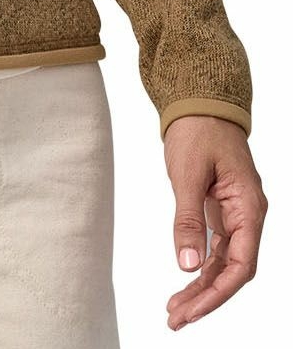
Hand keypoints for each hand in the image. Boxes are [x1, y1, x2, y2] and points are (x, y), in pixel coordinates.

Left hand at [163, 114, 267, 330]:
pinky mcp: (221, 213)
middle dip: (205, 298)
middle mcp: (248, 217)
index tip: (193, 310)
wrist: (200, 104)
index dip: (218, 293)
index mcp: (249, 208)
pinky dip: (199, 268)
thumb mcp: (188, 174)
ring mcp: (236, 216)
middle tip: (175, 319)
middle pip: (232, 271)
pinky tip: (184, 286)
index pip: (242, 265)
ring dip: (200, 288)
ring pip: (223, 264)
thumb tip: (186, 265)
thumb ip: (188, 219)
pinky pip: (215, 249)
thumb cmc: (198, 132)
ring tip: (174, 311)